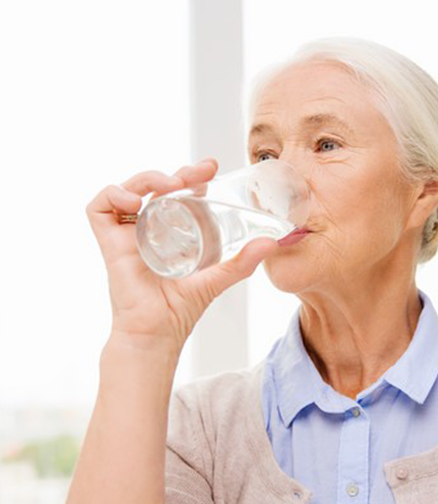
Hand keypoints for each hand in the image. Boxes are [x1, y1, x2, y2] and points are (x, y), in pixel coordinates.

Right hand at [86, 158, 278, 354]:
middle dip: (175, 172)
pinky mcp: (109, 242)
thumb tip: (271, 243)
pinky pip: (99, 208)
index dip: (190, 175)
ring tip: (170, 186)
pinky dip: (113, 195)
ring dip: (148, 178)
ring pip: (128, 188)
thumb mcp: (217, 278)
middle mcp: (147, 227)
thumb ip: (242, 262)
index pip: (176, 192)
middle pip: (154, 186)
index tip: (211, 169)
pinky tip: (136, 203)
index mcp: (169, 231)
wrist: (156, 334)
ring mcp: (127, 233)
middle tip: (197, 174)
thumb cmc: (180, 310)